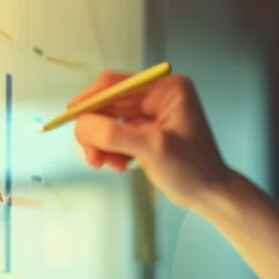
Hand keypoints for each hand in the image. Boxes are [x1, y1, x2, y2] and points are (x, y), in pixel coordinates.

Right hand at [70, 70, 237, 211]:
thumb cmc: (193, 169)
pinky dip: (110, 151)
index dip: (89, 99)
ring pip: (106, 121)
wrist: (208, 194)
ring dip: (101, 144)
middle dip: (95, 130)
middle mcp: (157, 96)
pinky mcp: (143, 132)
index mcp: (166, 88)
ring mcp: (149, 114)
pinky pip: (113, 135)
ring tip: (109, 165)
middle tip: (92, 157)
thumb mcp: (153, 148)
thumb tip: (81, 125)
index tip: (70, 116)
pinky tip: (120, 165)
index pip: (115, 84)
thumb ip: (115, 134)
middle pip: (107, 103)